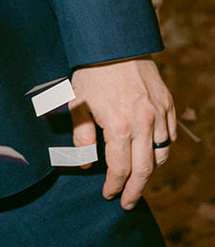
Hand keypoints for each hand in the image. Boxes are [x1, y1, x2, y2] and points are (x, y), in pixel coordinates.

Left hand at [70, 58, 176, 209]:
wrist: (114, 43)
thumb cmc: (90, 73)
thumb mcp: (77, 105)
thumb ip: (82, 137)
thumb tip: (85, 164)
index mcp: (118, 126)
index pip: (120, 169)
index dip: (115, 186)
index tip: (109, 195)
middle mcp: (143, 123)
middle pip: (145, 169)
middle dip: (136, 190)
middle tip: (128, 203)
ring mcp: (159, 114)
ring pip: (161, 155)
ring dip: (150, 171)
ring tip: (138, 180)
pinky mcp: (168, 104)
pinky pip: (169, 136)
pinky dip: (162, 149)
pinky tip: (151, 154)